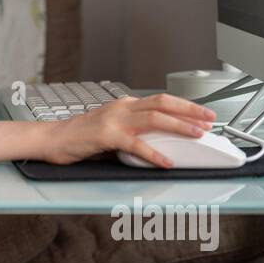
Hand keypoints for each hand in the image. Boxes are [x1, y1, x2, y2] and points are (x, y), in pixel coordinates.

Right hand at [39, 94, 216, 167]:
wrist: (53, 139)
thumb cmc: (81, 137)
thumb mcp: (113, 128)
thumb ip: (134, 131)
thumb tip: (161, 142)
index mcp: (125, 104)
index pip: (162, 100)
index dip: (185, 106)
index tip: (203, 114)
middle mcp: (122, 108)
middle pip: (163, 103)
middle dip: (190, 111)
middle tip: (210, 119)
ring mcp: (114, 120)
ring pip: (154, 119)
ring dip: (179, 126)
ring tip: (197, 135)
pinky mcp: (106, 136)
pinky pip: (135, 145)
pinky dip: (153, 153)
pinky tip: (166, 161)